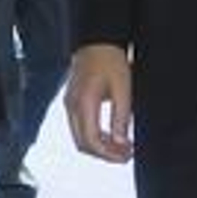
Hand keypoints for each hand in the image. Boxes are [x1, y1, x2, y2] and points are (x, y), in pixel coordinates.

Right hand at [65, 43, 134, 162]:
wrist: (97, 41)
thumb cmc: (111, 61)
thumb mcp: (123, 90)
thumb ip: (120, 119)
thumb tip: (120, 144)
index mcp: (84, 103)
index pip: (91, 141)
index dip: (109, 155)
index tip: (127, 156)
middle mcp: (72, 106)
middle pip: (83, 144)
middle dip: (105, 154)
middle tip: (126, 153)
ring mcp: (69, 103)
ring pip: (80, 138)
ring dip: (99, 147)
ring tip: (121, 145)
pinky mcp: (72, 101)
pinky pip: (79, 128)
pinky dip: (94, 137)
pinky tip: (110, 134)